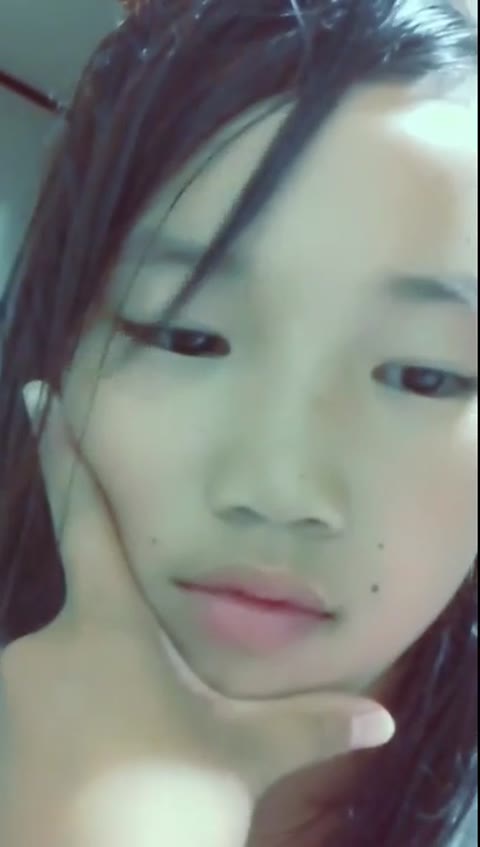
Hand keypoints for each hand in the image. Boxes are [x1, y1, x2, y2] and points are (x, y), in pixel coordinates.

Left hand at [0, 382, 394, 845]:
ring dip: (109, 696)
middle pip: (97, 617)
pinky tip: (105, 771)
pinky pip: (47, 700)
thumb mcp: (246, 756)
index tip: (41, 392)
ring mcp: (16, 686)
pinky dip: (78, 722)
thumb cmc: (173, 804)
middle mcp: (49, 643)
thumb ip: (312, 724)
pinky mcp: (3, 724)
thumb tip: (380, 719)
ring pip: (73, 666)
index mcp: (110, 627)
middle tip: (158, 725)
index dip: (63, 451)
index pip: (85, 516)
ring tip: (137, 759)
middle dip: (130, 656)